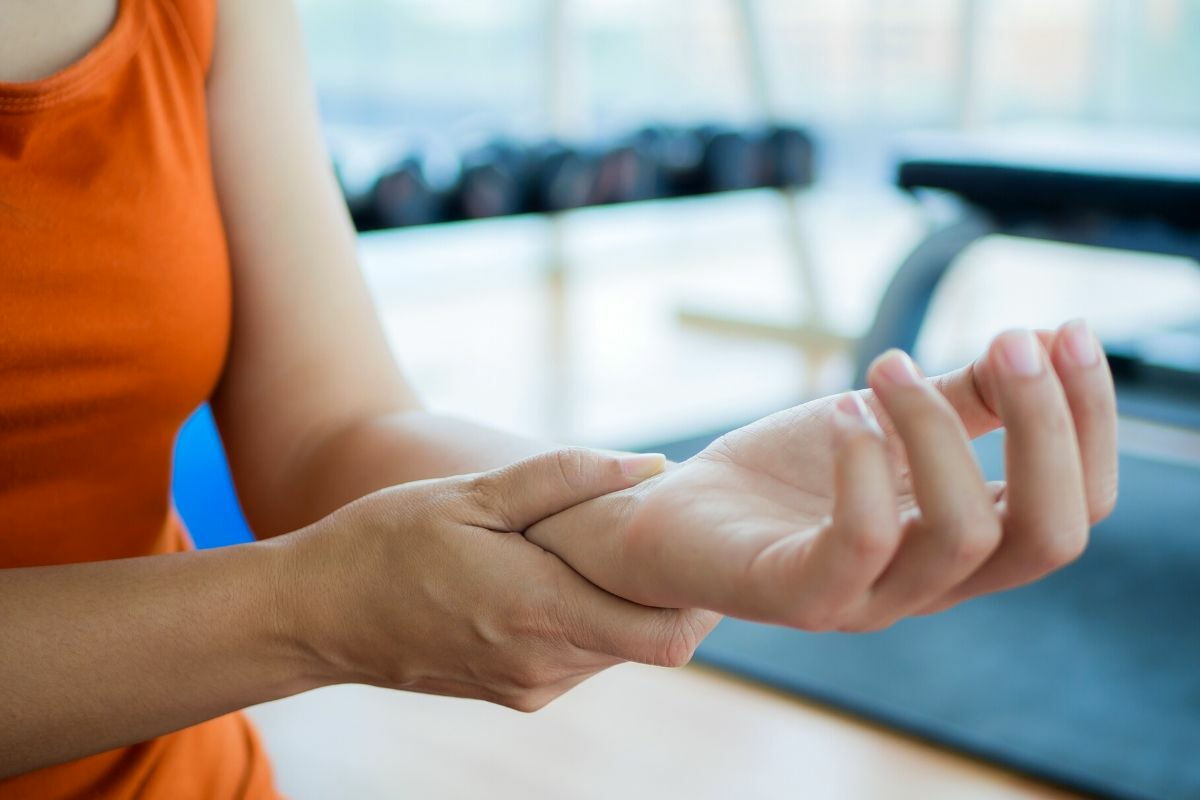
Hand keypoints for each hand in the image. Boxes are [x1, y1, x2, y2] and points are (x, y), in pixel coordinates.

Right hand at [277, 449, 713, 710]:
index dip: (703, 598)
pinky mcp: (513, 692)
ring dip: (623, 602)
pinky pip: (578, 656)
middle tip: (655, 529)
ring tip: (601, 545)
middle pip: (649, 640)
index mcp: (540, 611)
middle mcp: (543, 664)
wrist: (312, 616)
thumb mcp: (472, 494)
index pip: (668, 635)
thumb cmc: (384, 542)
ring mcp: (527, 686)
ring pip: (615, 648)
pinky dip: (587, 618)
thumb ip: (566, 478)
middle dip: (666, 591)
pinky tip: (557, 574)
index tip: (702, 547)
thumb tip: (652, 464)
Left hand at [526, 320, 1116, 631]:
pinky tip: (844, 409)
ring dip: (938, 430)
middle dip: (1047, 427)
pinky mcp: (795, 595)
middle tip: (1008, 341)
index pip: (1076, 507)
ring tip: (884, 366)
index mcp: (965, 543)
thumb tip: (1043, 337)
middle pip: (1048, 536)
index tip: (1070, 329)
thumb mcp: (885, 419)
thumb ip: (961, 395)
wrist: (677, 515)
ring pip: (963, 537)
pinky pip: (861, 544)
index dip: (1089, 422)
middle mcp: (931, 583)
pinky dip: (866, 464)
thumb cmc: (786, 473)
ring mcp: (866, 599)